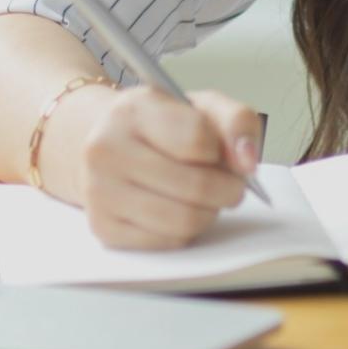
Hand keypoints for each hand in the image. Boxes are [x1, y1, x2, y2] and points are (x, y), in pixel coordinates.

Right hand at [55, 86, 263, 250]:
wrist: (106, 143)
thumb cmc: (162, 126)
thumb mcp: (202, 106)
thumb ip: (237, 122)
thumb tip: (247, 162)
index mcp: (135, 110)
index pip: (197, 140)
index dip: (222, 150)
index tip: (219, 151)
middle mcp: (107, 149)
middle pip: (195, 186)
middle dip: (227, 190)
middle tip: (231, 185)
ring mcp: (100, 191)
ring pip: (182, 221)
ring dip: (209, 213)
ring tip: (208, 199)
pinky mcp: (103, 227)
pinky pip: (167, 242)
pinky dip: (185, 231)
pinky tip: (180, 211)